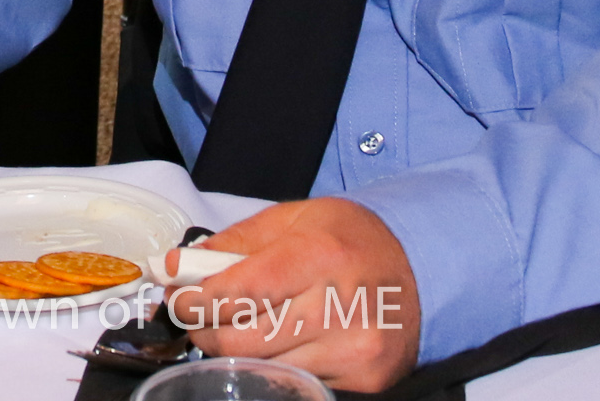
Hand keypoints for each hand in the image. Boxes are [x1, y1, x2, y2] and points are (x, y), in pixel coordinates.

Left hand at [165, 197, 421, 390]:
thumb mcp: (292, 219)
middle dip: (206, 331)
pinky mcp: (365, 379)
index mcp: (317, 255)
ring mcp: (354, 349)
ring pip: (265, 367)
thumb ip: (234, 243)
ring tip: (234, 328)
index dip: (195, 301)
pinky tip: (279, 343)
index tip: (177, 299)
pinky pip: (297, 380)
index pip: (237, 292)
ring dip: (237, 352)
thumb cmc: (350, 238)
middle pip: (243, 340)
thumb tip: (180, 266)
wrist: (421, 267)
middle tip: (196, 318)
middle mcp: (339, 306)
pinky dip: (276, 365)